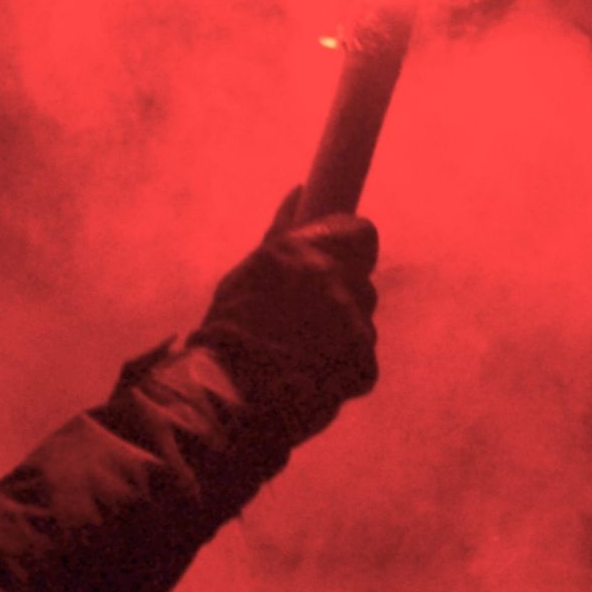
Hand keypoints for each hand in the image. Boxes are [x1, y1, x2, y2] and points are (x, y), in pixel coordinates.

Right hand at [190, 190, 378, 443]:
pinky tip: (307, 377)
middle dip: (338, 296)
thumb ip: (281, 233)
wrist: (228, 399)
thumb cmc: (228, 334)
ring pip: (359, 323)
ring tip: (296, 355)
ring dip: (338, 334)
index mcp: (305, 253)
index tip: (331, 259)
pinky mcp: (364, 366)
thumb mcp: (248, 273)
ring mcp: (355, 327)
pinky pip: (360, 360)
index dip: (346, 246)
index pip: (360, 231)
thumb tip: (300, 192)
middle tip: (301, 318)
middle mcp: (337, 284)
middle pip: (360, 282)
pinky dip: (340, 368)